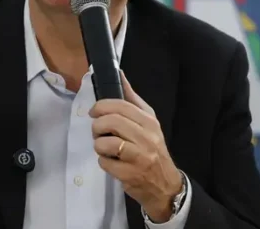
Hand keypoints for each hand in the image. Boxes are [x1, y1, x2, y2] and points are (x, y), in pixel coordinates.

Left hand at [90, 71, 182, 222]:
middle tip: (98, 131)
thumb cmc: (153, 149)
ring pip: (106, 143)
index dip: (102, 106)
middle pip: (112, 122)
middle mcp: (146, 137)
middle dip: (97, 125)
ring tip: (105, 147)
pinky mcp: (129, 174)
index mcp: (149, 121)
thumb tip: (119, 74)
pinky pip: (105, 162)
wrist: (165, 184)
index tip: (94, 111)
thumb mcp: (148, 122)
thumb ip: (132, 100)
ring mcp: (139, 157)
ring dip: (99, 145)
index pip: (122, 106)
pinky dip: (103, 161)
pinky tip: (112, 161)